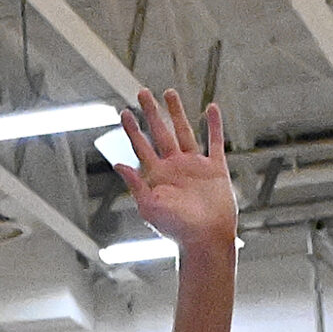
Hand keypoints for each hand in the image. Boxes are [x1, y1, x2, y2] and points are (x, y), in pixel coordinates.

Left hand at [111, 88, 236, 256]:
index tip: (124, 112)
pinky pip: (214, 142)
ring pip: (184, 131)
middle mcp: (173, 167)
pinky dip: (213, 125)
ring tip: (169, 92)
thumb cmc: (175, 229)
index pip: (140, 146)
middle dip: (151, 113)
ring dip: (177, 112)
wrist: (205, 239)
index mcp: (156, 176)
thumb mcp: (149, 207)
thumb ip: (135, 184)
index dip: (132, 129)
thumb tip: (118, 164)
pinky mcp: (215, 168)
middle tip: (142, 92)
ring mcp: (194, 165)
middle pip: (160, 133)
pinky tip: (210, 108)